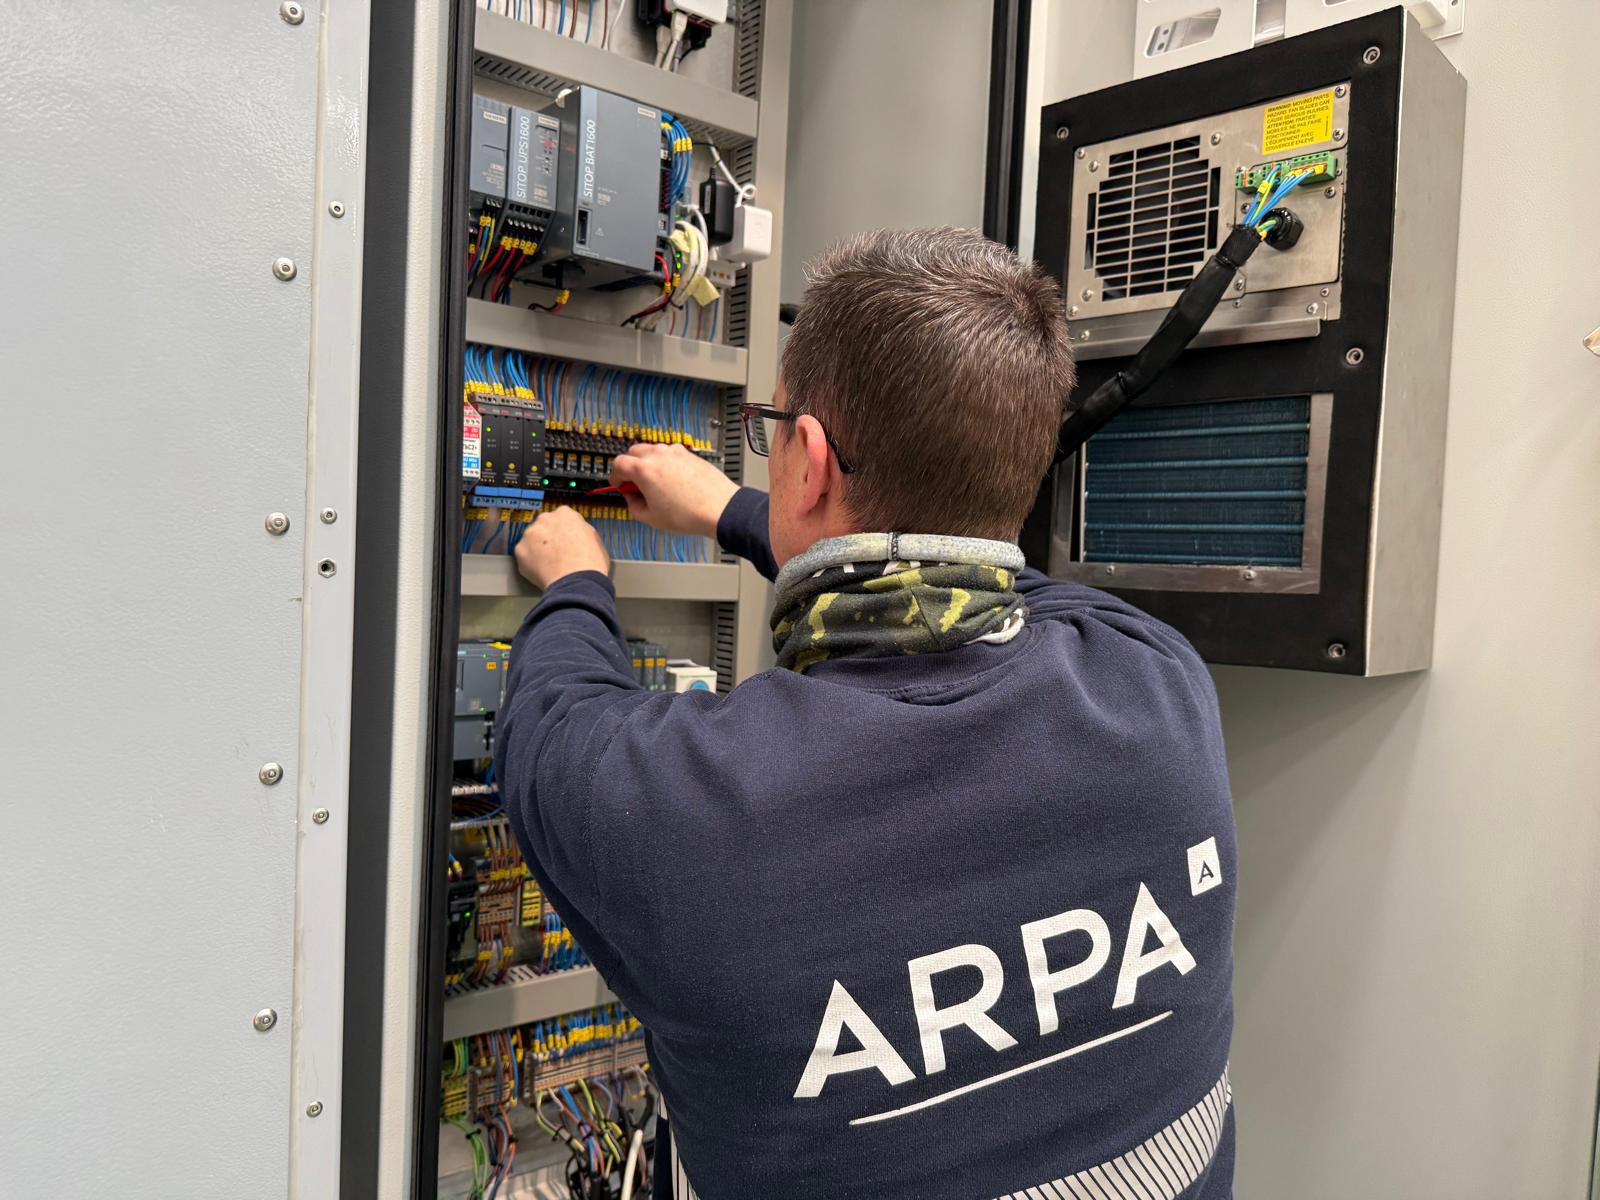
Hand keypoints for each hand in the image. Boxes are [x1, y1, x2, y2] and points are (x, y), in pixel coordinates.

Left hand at [514, 507, 609, 589]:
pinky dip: (529, 564)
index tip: (565, 541)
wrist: (576, 582)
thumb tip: (577, 535)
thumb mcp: (595, 540)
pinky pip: (524, 556)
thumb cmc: (589, 563)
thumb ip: (581, 531)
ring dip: (537, 550)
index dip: (564, 532)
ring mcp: (530, 534)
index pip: (561, 518)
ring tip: (549, 566)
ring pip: (531, 541)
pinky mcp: (520, 550)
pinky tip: (542, 572)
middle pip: (544, 527)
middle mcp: (545, 519)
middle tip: (557, 554)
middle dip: (548, 539)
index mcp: (565, 514)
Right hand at [608, 443, 738, 539]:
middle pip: (633, 452)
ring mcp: (675, 452)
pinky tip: (671, 480)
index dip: (615, 476)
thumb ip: (633, 505)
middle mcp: (658, 455)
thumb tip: (631, 497)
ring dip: (647, 462)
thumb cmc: (688, 514)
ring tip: (655, 483)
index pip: (619, 464)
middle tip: (635, 484)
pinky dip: (664, 462)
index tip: (618, 484)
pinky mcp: (689, 454)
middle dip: (630, 466)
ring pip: (652, 450)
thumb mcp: (651, 518)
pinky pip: (669, 453)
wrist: (719, 508)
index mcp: (644, 469)